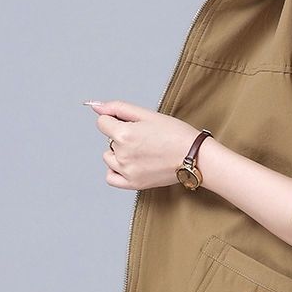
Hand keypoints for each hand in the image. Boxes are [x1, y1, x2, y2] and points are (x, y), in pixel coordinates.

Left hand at [87, 99, 202, 190]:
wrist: (195, 157)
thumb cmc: (177, 135)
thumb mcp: (148, 114)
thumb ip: (118, 108)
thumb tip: (96, 107)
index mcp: (124, 134)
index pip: (102, 123)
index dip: (116, 120)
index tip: (133, 124)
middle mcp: (123, 154)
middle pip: (109, 140)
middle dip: (122, 136)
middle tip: (145, 138)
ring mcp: (127, 171)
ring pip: (109, 157)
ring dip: (119, 153)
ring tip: (142, 151)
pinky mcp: (133, 183)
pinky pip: (111, 177)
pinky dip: (116, 170)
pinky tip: (130, 164)